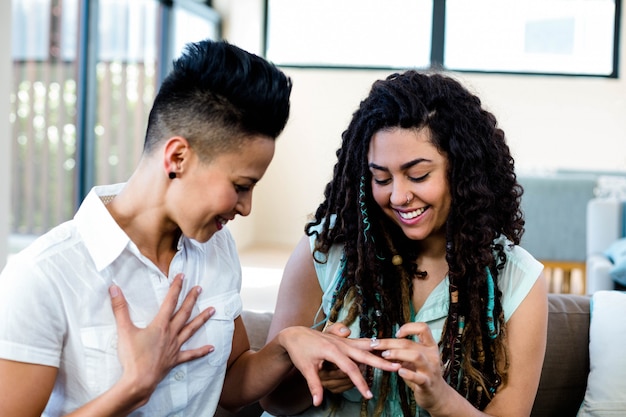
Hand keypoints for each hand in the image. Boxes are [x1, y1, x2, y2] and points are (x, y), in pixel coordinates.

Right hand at [109, 274, 214, 400]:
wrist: (138, 381)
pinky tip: (211, 348)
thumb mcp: (124, 330)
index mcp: (160, 325)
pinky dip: (201, 351)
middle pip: (184, 313)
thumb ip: (119, 309)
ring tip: (212, 310)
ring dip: (202, 319)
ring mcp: (175, 347)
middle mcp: (171, 334)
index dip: (176, 288)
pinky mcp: (175, 360)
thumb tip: (114, 288)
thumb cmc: (132, 356)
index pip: (170, 302)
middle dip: (191, 299)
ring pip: (191, 330)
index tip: (182, 276)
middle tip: (199, 288)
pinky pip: (191, 354)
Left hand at [277, 326, 400, 406]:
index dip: (360, 383)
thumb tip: (318, 402)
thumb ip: (314, 385)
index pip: (350, 369)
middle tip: (396, 367)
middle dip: (380, 362)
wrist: (295, 334)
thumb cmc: (300, 351)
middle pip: (364, 354)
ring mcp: (343, 340)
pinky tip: (382, 349)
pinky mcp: (344, 340)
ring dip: (380, 351)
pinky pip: (361, 343)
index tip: (368, 394)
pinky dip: (373, 346)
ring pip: (365, 345)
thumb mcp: (305, 368)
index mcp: (332, 350)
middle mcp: (341, 343)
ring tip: (395, 355)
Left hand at [371, 322, 448, 410]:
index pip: (423, 328)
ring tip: (385, 356)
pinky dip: (408, 374)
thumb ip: (403, 351)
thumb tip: (382, 344)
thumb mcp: (414, 359)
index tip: (397, 334)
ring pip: (416, 356)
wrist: (437, 395)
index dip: (408, 328)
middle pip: (410, 343)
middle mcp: (432, 355)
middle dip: (390, 343)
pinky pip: (419, 378)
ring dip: (397, 354)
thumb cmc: (422, 373)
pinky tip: (399, 371)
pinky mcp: (427, 384)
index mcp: (430, 346)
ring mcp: (431, 370)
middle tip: (375, 345)